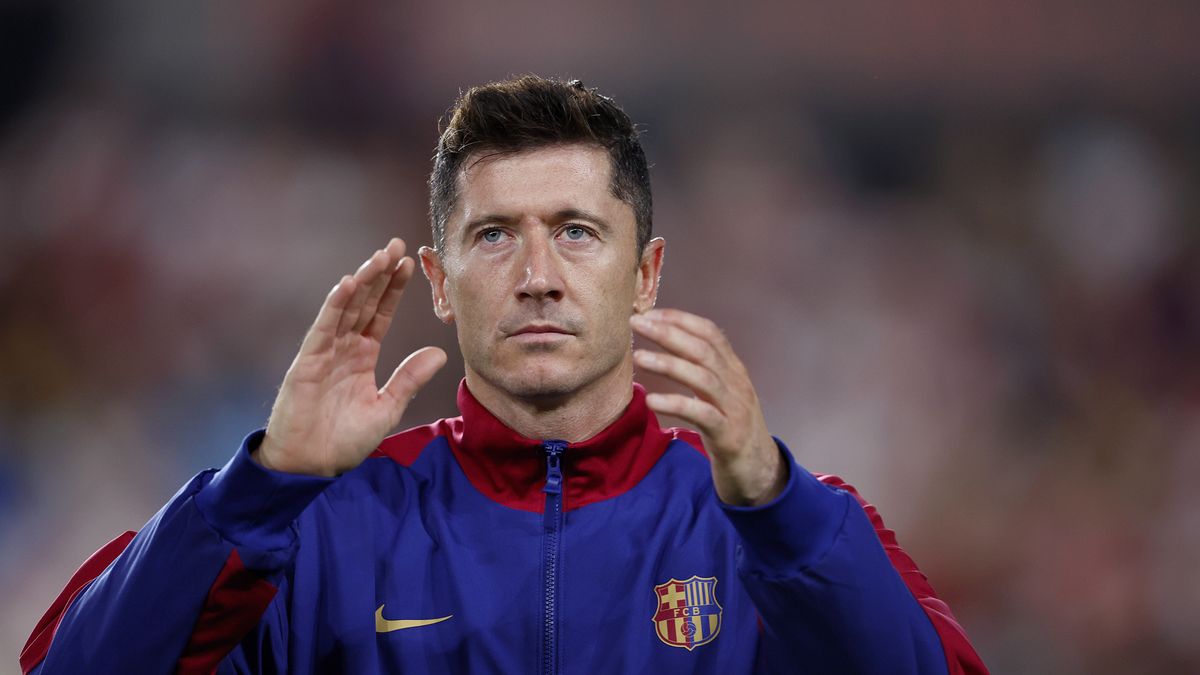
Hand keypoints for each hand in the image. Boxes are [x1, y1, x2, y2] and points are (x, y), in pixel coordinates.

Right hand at [253, 238, 446, 476]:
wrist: (312, 465)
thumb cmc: (344, 440)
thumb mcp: (388, 408)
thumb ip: (409, 379)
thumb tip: (439, 353)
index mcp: (362, 355)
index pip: (380, 314)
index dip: (393, 289)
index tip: (410, 264)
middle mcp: (343, 348)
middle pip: (363, 302)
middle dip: (379, 274)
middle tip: (396, 245)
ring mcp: (325, 352)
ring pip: (344, 308)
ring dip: (361, 281)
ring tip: (379, 257)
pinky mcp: (308, 363)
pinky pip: (323, 329)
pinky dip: (334, 306)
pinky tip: (348, 285)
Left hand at [630, 309, 786, 505]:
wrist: (760, 471)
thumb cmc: (731, 430)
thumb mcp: (720, 395)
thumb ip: (701, 371)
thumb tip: (670, 345)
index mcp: (734, 371)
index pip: (710, 333)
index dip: (680, 319)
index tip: (650, 313)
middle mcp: (737, 384)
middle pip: (703, 350)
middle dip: (669, 333)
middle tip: (637, 323)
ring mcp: (735, 409)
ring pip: (702, 377)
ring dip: (669, 364)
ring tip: (639, 357)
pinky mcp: (728, 435)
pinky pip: (701, 414)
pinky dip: (675, 404)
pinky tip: (651, 400)